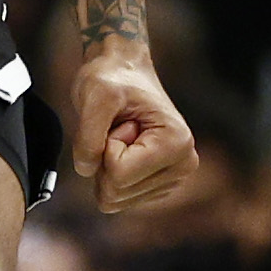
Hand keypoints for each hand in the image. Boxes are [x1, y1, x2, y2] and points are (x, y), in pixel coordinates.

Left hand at [67, 43, 196, 217]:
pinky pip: (119, 199)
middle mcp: (183, 165)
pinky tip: (125, 148)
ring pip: (116, 199)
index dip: (105, 147)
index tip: (119, 122)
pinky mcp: (159, 186)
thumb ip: (88, 136)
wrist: (123, 71)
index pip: (118, 174)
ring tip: (122, 135)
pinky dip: (111, 174)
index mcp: (176, 143)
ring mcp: (174, 178)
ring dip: (107, 166)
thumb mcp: (96, 96)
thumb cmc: (113, 78)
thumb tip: (86, 170)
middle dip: (105, 159)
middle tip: (118, 129)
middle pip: (117, 192)